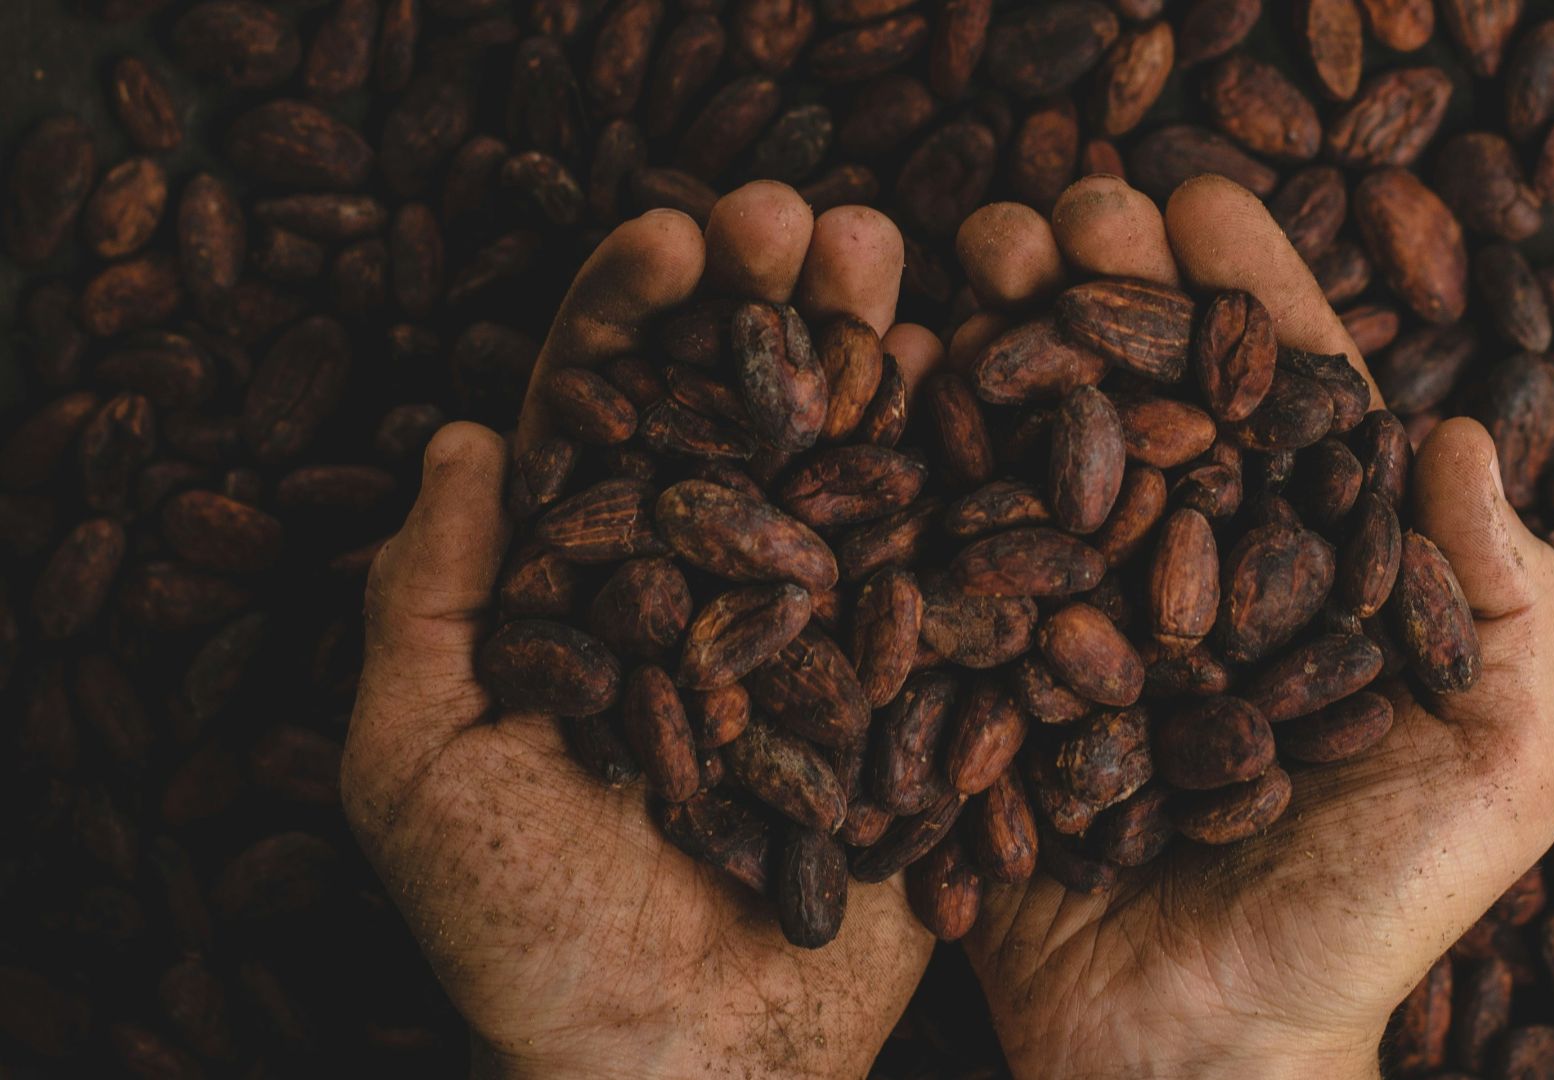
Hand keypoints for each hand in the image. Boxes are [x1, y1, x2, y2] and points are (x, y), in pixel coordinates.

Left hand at [342, 183, 940, 1079]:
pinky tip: (982, 388)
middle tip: (808, 217)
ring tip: (898, 262)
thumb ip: (426, 601)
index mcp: (588, 590)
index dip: (631, 316)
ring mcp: (815, 632)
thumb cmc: (526, 938)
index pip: (605, 419)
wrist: (684, 1069)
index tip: (676, 236)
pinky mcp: (905, 689)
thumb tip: (464, 434)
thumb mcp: (418, 768)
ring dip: (869, 356)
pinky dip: (960, 478)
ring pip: (843, 465)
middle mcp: (708, 590)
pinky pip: (937, 570)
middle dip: (769, 305)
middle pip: (737, 415)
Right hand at [953, 175, 1553, 1079]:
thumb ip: (1507, 609)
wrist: (1198, 1064)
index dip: (1245, 296)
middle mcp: (1189, 586)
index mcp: (1308, 584)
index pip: (1281, 407)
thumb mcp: (1495, 778)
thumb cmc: (1362, 929)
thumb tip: (1466, 429)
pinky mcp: (986, 690)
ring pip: (1038, 457)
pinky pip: (945, 565)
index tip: (1194, 201)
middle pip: (1146, 404)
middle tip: (1053, 209)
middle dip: (1101, 291)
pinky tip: (880, 379)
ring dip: (999, 344)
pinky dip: (910, 468)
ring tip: (959, 256)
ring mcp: (1079, 632)